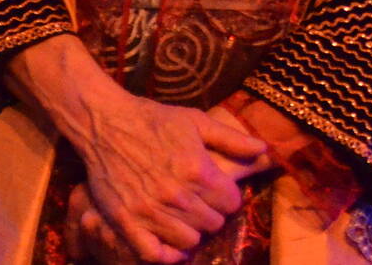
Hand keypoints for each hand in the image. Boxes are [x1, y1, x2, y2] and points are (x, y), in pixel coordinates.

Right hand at [6, 36, 268, 262]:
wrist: (106, 123)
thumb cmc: (155, 119)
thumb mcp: (197, 121)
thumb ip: (232, 139)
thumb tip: (264, 150)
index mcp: (197, 169)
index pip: (231, 202)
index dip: (229, 197)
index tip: (220, 192)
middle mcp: (176, 194)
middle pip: (212, 224)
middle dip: (212, 214)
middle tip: (202, 205)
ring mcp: (149, 211)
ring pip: (188, 242)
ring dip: (192, 233)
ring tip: (186, 220)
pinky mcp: (125, 222)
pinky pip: (152, 254)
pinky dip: (166, 255)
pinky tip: (170, 246)